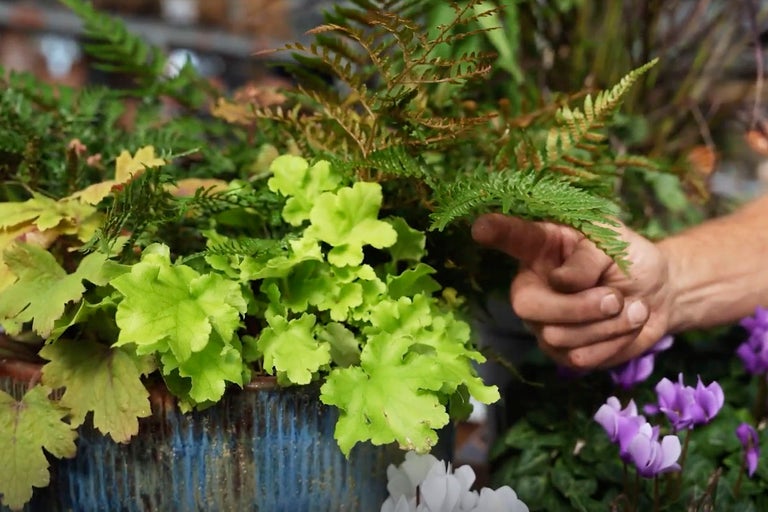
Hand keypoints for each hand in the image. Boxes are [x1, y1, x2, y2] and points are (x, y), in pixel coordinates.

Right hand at [471, 213, 674, 368]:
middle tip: (614, 299)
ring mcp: (542, 322)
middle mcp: (532, 285)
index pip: (514, 237)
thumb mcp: (615, 244)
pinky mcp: (561, 353)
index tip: (480, 227)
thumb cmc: (630, 260)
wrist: (659, 296)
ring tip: (632, 308)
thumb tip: (561, 283)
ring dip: (607, 325)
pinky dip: (612, 343)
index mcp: (542, 247)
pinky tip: (624, 326)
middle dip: (576, 308)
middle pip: (526, 305)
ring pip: (558, 336)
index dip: (496, 232)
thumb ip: (586, 258)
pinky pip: (579, 358)